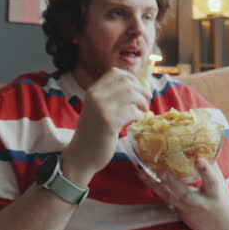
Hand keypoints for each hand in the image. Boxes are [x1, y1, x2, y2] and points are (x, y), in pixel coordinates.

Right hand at [63, 68, 150, 183]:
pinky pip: (132, 111)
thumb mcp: (97, 109)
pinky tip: (137, 121)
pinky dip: (139, 115)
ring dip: (142, 102)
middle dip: (141, 89)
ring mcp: (102, 108)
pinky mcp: (109, 122)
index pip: (115, 73)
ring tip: (144, 110)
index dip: (131, 77)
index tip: (139, 87)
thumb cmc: (93, 134)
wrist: (81, 156)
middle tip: (147, 99)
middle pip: (126, 82)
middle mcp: (95, 96)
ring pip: (131, 94)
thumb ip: (109, 97)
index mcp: (92, 91)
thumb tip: (136, 87)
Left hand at [137, 157, 228, 229]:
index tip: (199, 159)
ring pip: (170, 198)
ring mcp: (189, 209)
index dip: (206, 170)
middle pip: (186, 194)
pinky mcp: (180, 212)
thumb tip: (201, 142)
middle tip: (161, 171)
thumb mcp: (220, 182)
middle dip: (173, 183)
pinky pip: (166, 199)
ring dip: (155, 185)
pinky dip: (156, 188)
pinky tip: (144, 178)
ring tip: (142, 174)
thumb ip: (211, 165)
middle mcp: (202, 202)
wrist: (223, 227)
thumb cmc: (220, 198)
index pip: (212, 181)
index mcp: (215, 192)